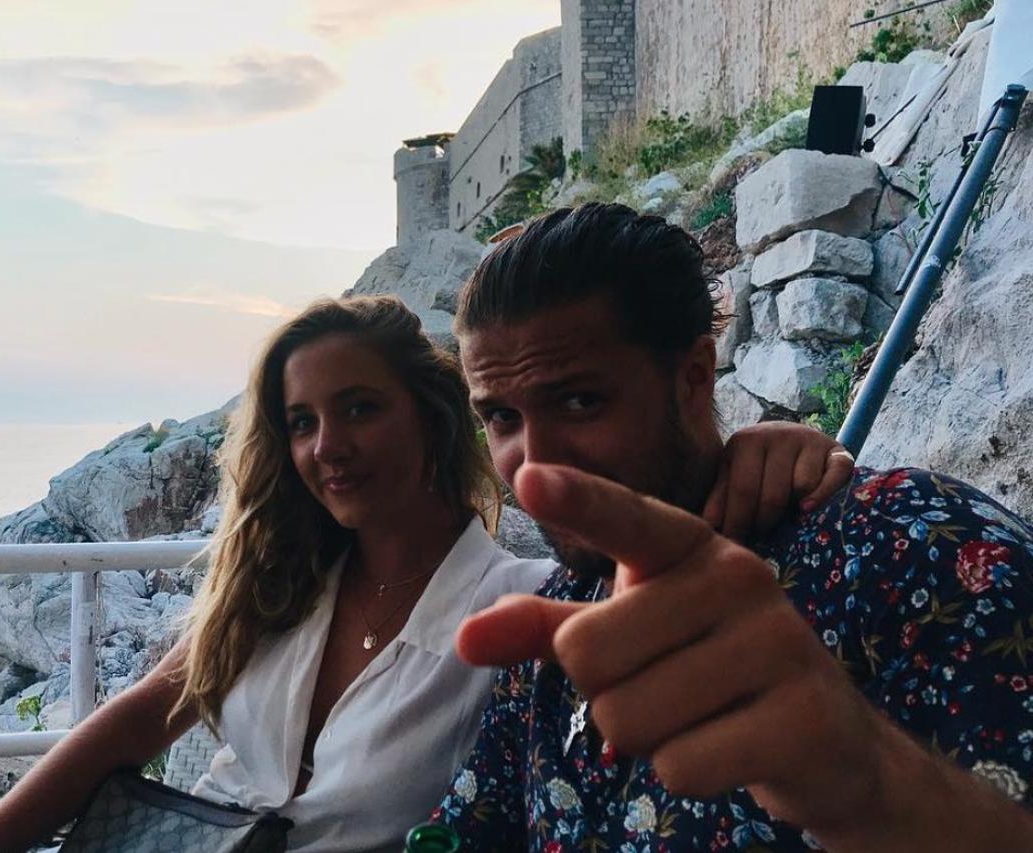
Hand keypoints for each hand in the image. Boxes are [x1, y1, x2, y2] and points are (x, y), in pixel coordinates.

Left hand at [458, 463, 888, 839]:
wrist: (826, 739)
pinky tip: (732, 747)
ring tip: (701, 715)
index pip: (624, 519)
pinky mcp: (803, 718)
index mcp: (690, 546)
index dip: (576, 500)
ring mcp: (780, 644)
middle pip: (587, 656)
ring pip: (627, 718)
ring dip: (647, 738)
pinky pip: (678, 766)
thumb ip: (546, 628)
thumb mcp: (624, 636)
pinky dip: (687, 772)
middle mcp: (739, 577)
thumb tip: (464, 638)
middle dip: (606, 694)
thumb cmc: (703, 668)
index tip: (527, 475)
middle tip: (667, 686)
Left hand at [702, 421, 853, 541]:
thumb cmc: (757, 466)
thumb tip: (709, 526)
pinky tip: (808, 509)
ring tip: (782, 519)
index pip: (743, 490)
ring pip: (801, 488)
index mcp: (746, 441)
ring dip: (792, 511)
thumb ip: (721, 497)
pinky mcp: (838, 451)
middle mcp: (778, 435)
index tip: (735, 544)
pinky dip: (824, 495)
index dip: (739, 522)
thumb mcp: (733, 474)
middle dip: (764, 523)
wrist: (794, 439)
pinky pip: (836, 475)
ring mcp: (810, 440)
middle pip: (772, 494)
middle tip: (760, 538)